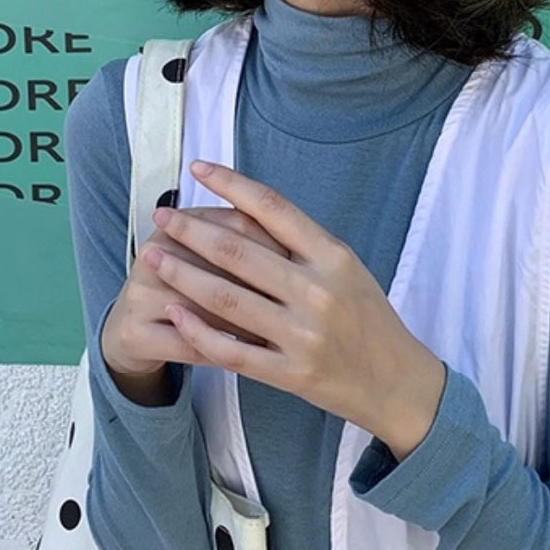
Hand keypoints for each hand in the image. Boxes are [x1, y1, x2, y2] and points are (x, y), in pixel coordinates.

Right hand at [100, 206, 291, 378]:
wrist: (130, 328)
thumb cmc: (183, 289)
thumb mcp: (205, 257)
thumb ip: (242, 242)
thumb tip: (297, 247)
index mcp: (176, 226)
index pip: (235, 222)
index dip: (275, 241)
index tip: (303, 259)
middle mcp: (153, 253)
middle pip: (223, 263)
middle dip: (267, 282)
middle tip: (301, 297)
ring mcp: (140, 294)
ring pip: (209, 307)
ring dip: (251, 322)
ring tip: (282, 330)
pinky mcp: (135, 333)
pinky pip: (192, 346)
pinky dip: (225, 350)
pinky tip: (251, 355)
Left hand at [145, 159, 445, 456]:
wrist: (397, 381)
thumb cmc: (368, 317)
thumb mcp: (347, 268)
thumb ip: (302, 245)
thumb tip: (245, 211)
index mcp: (332, 255)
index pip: (272, 207)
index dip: (230, 183)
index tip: (198, 169)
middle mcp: (317, 290)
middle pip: (238, 250)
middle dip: (191, 230)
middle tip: (161, 218)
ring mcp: (302, 334)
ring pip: (226, 298)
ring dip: (182, 274)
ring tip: (153, 257)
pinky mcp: (290, 373)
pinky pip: (231, 350)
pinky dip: (197, 330)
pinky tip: (172, 313)